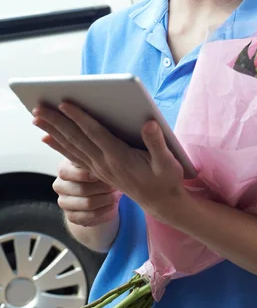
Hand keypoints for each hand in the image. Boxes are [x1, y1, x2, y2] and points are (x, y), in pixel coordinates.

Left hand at [33, 103, 186, 221]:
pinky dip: (59, 146)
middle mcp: (104, 163)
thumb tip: (149, 122)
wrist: (161, 203)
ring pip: (71, 147)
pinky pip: (73, 156)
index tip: (64, 104)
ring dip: (53, 132)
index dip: (79, 118)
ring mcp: (99, 168)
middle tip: (38, 108)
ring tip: (37, 118)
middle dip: (56, 122)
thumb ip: (157, 142)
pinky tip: (47, 138)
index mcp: (120, 158)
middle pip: (76, 139)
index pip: (95, 134)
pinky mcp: (98, 171)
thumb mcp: (168, 162)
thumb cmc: (166, 180)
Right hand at [52, 158, 121, 226]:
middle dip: (104, 187)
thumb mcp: (93, 163)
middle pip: (82, 189)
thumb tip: (105, 164)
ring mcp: (64, 203)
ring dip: (107, 199)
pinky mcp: (71, 217)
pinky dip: (105, 211)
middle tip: (117, 185)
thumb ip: (95, 162)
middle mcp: (60, 186)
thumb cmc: (95, 172)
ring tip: (117, 194)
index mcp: (63, 169)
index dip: (85, 174)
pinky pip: (90, 216)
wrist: (94, 191)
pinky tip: (113, 205)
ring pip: (87, 204)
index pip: (66, 172)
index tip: (100, 174)